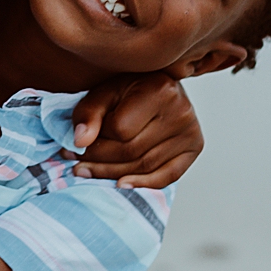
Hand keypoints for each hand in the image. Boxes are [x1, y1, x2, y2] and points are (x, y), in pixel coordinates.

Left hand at [67, 73, 202, 189]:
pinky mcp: (195, 147)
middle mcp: (181, 111)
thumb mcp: (105, 91)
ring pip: (145, 166)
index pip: (120, 129)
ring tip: (87, 173)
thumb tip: (80, 142)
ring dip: (112, 175)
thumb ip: (89, 113)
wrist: (159, 85)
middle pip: (132, 151)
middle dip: (99, 162)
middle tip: (75, 166)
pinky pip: (168, 176)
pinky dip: (143, 184)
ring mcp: (191, 132)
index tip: (76, 144)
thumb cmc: (130, 88)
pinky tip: (120, 185)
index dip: (96, 140)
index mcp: (160, 90)